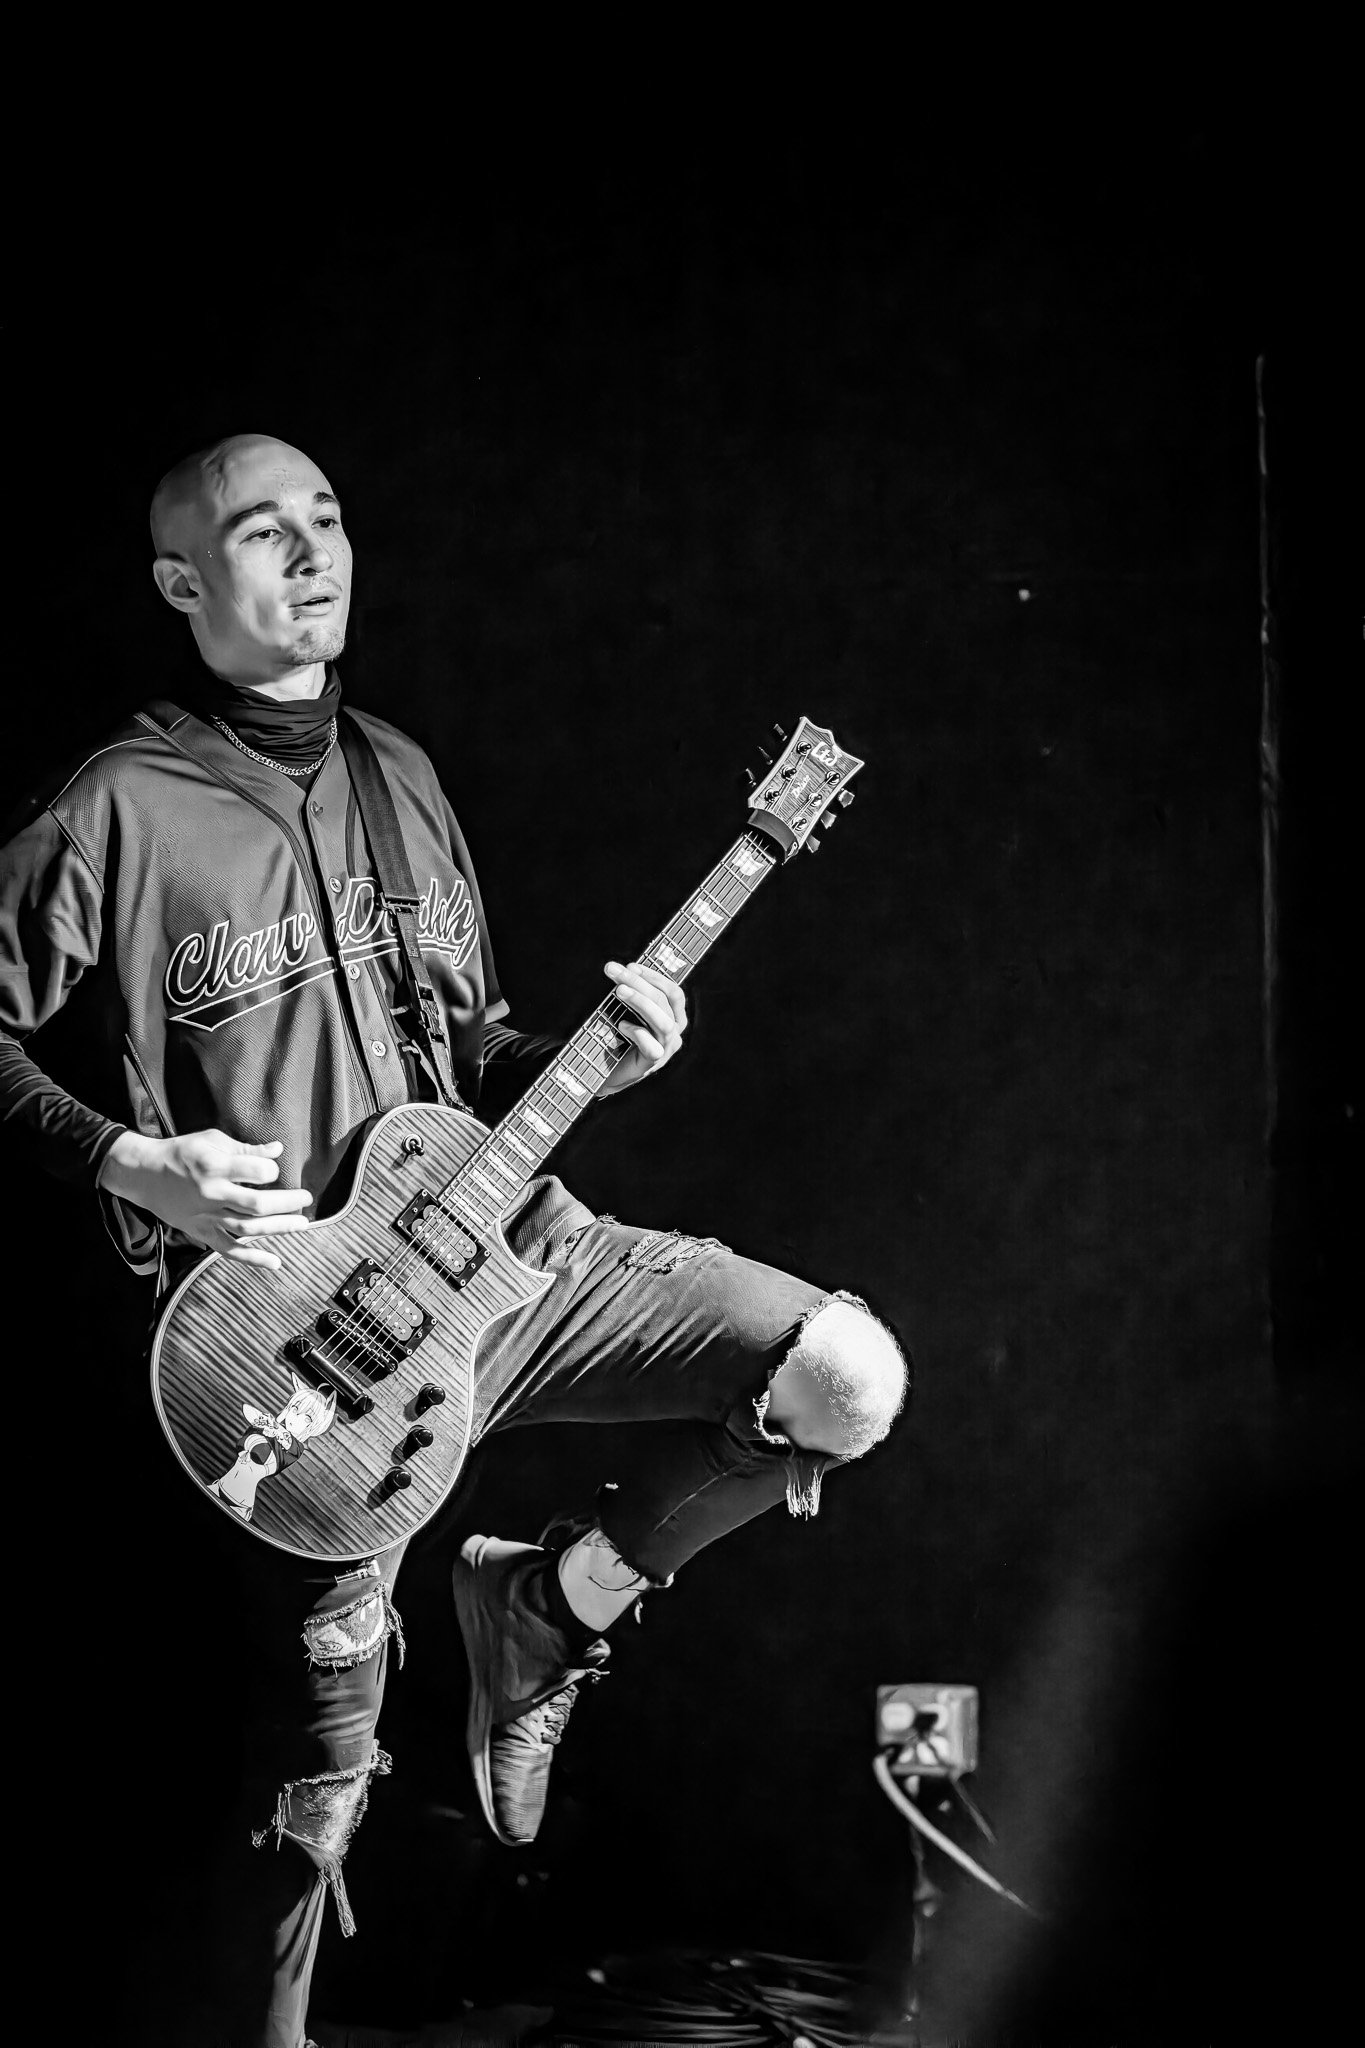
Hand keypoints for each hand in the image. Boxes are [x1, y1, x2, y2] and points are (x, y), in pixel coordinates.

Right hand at [98, 1129, 312, 1270]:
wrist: (144, 1174)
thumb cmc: (181, 1152)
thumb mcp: (212, 1140)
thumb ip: (246, 1149)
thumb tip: (278, 1150)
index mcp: (214, 1167)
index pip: (254, 1172)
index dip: (271, 1170)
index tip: (275, 1169)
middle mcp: (211, 1194)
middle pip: (256, 1205)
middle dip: (286, 1203)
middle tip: (306, 1199)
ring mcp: (206, 1217)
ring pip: (247, 1229)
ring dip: (278, 1228)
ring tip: (301, 1224)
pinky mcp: (201, 1232)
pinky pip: (228, 1249)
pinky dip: (252, 1259)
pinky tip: (275, 1262)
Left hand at [596, 960, 687, 1096]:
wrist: (605, 1070)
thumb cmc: (616, 1036)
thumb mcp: (625, 1011)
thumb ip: (629, 993)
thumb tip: (618, 968)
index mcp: (673, 1017)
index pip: (673, 992)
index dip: (654, 977)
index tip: (630, 966)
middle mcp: (674, 1032)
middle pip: (664, 1002)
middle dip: (639, 982)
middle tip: (614, 971)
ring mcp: (665, 1049)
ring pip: (663, 1022)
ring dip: (641, 1002)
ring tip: (619, 991)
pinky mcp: (652, 1063)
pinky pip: (652, 1047)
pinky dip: (637, 1033)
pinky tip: (621, 1026)